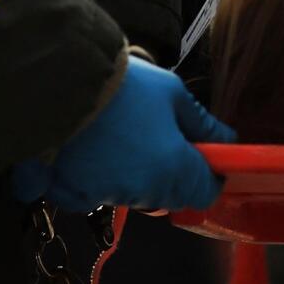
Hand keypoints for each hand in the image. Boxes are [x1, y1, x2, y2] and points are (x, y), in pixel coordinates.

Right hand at [11, 57, 235, 211]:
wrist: (58, 87)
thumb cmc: (123, 86)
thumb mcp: (171, 92)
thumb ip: (201, 122)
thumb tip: (225, 139)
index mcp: (174, 168)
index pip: (206, 193)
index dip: (210, 175)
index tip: (203, 155)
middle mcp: (145, 191)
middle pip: (171, 196)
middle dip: (173, 174)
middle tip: (160, 136)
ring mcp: (109, 197)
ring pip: (136, 196)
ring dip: (138, 176)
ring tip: (124, 136)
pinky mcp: (76, 196)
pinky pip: (98, 197)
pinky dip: (101, 180)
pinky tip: (95, 152)